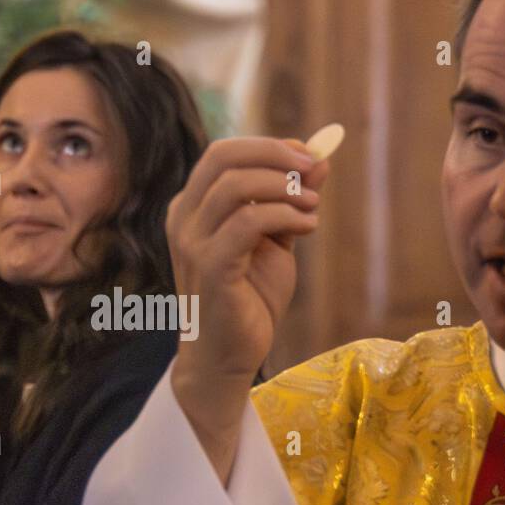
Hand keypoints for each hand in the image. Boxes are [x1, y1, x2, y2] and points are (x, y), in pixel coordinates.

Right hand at [166, 136, 327, 479]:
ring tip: (313, 206)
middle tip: (313, 169)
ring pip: (235, 186)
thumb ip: (290, 200)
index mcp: (193, 207)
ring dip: (284, 187)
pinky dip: (284, 216)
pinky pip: (247, 223)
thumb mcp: (275, 241)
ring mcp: (192, 243)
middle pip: (223, 156)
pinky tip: (308, 227)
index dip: (268, 146)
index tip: (308, 156)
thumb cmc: (248, 299)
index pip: (224, 153)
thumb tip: (320, 160)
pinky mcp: (211, 267)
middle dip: (275, 155)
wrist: (227, 357)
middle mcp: (185, 219)